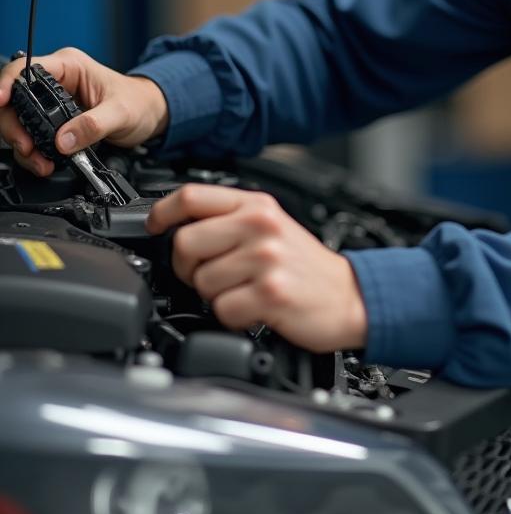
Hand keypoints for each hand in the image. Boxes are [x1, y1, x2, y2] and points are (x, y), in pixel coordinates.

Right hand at [0, 47, 169, 176]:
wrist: (150, 115)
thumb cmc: (139, 102)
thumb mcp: (121, 112)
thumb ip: (93, 125)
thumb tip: (63, 141)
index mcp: (69, 66)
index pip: (25, 69)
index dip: (6, 84)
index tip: (0, 102)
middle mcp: (55, 81)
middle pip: (13, 99)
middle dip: (14, 126)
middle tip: (26, 146)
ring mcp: (51, 102)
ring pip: (18, 120)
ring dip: (22, 143)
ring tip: (39, 161)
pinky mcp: (53, 120)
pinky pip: (31, 134)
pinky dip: (32, 151)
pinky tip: (43, 162)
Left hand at [146, 184, 367, 352]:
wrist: (350, 296)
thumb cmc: (305, 265)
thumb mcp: (273, 225)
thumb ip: (230, 219)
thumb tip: (175, 225)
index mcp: (258, 205)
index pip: (191, 196)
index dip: (162, 213)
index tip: (156, 226)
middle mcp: (262, 226)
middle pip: (185, 242)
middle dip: (188, 268)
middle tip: (210, 275)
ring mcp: (266, 258)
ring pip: (200, 281)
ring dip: (214, 295)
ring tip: (242, 290)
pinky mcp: (270, 292)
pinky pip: (221, 309)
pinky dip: (232, 317)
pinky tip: (253, 308)